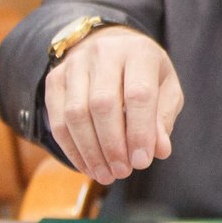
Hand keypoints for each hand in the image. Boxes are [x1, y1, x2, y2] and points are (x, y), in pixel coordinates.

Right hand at [43, 25, 180, 185]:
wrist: (112, 47)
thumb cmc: (145, 75)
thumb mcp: (166, 90)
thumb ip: (163, 118)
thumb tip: (159, 151)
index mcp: (139, 53)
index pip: (138, 95)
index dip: (139, 132)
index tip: (142, 162)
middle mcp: (104, 52)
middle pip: (102, 105)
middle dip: (112, 145)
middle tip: (122, 172)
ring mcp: (75, 64)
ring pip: (75, 114)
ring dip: (90, 151)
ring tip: (106, 174)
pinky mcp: (55, 78)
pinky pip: (57, 119)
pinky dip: (71, 148)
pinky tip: (87, 165)